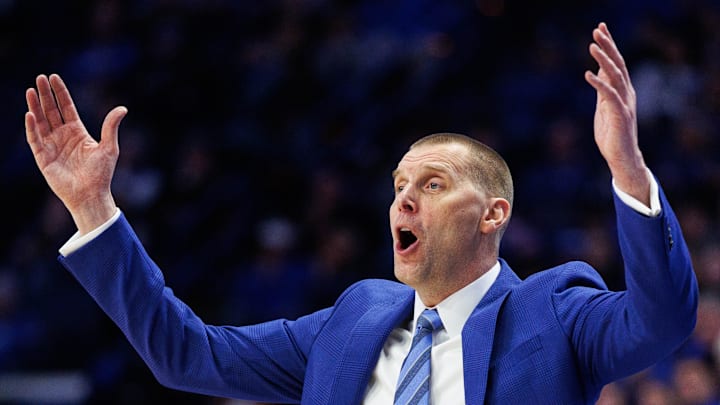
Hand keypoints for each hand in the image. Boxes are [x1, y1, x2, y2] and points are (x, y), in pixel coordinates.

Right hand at [25, 74, 126, 233]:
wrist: (91, 195)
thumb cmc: (101, 173)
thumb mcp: (109, 147)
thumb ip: (111, 126)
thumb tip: (123, 108)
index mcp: (77, 132)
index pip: (66, 107)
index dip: (60, 93)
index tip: (53, 77)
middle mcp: (62, 136)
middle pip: (51, 111)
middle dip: (45, 95)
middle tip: (40, 77)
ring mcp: (51, 146)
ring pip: (40, 122)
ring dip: (35, 106)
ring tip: (31, 90)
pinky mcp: (43, 157)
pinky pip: (35, 139)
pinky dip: (32, 127)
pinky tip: (30, 114)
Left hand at [584, 23, 649, 205]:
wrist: (621, 158)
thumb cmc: (612, 134)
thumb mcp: (604, 107)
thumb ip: (602, 90)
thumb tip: (598, 72)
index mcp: (622, 91)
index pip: (616, 63)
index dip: (609, 45)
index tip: (600, 29)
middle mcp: (626, 93)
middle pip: (618, 63)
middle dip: (608, 45)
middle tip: (598, 29)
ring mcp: (624, 103)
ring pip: (616, 75)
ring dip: (604, 59)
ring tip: (592, 45)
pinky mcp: (620, 115)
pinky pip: (609, 95)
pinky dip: (599, 83)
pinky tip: (588, 74)